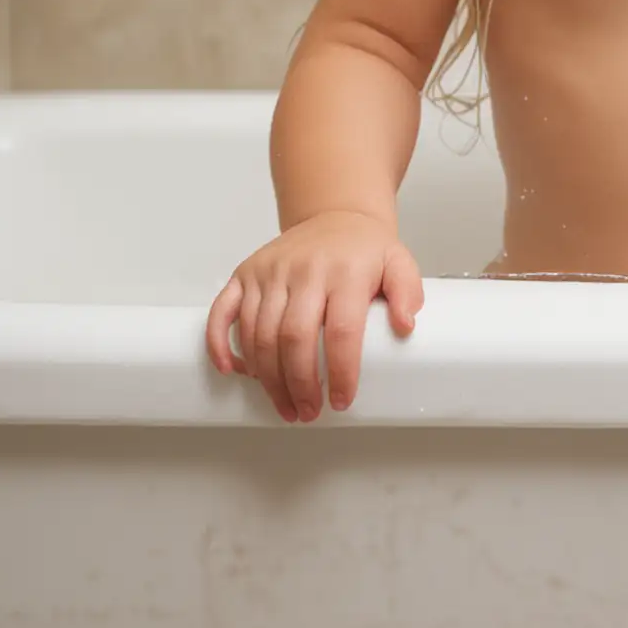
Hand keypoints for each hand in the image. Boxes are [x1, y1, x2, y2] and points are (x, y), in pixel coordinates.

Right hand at [205, 211, 423, 423]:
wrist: (335, 215)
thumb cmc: (364, 249)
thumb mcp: (398, 262)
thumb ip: (407, 291)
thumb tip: (405, 325)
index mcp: (344, 271)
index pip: (340, 330)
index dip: (340, 371)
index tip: (341, 400)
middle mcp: (303, 270)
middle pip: (293, 338)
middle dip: (299, 384)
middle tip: (307, 412)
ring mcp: (270, 271)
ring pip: (259, 333)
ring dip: (268, 378)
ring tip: (285, 405)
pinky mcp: (246, 273)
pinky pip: (223, 310)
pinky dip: (220, 344)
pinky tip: (232, 371)